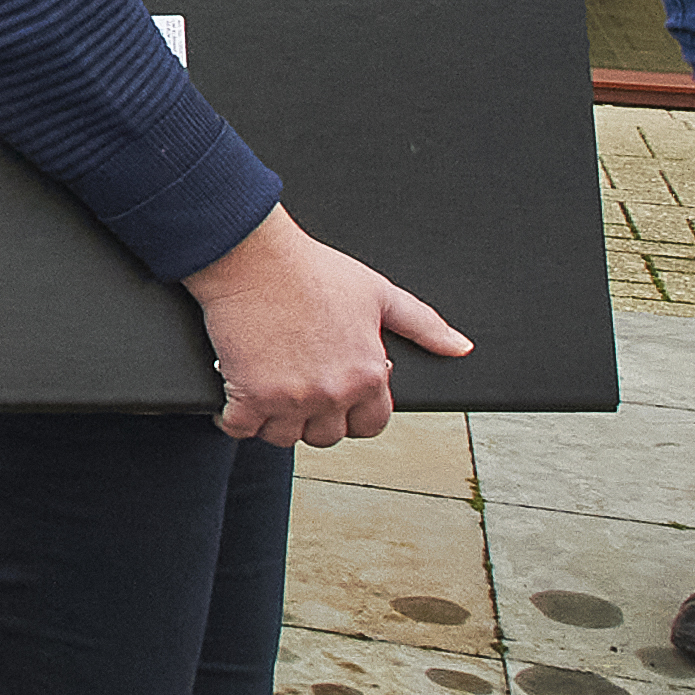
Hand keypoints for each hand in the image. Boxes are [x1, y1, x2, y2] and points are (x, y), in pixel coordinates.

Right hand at [186, 205, 467, 448]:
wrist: (253, 256)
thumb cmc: (313, 269)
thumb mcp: (379, 293)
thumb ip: (423, 325)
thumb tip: (460, 347)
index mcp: (368, 373)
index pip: (371, 425)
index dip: (354, 412)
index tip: (337, 394)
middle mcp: (333, 393)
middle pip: (326, 436)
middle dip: (313, 417)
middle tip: (298, 385)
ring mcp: (290, 398)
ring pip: (283, 438)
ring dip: (273, 419)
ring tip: (267, 387)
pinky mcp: (248, 395)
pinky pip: (239, 428)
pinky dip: (234, 416)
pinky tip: (237, 394)